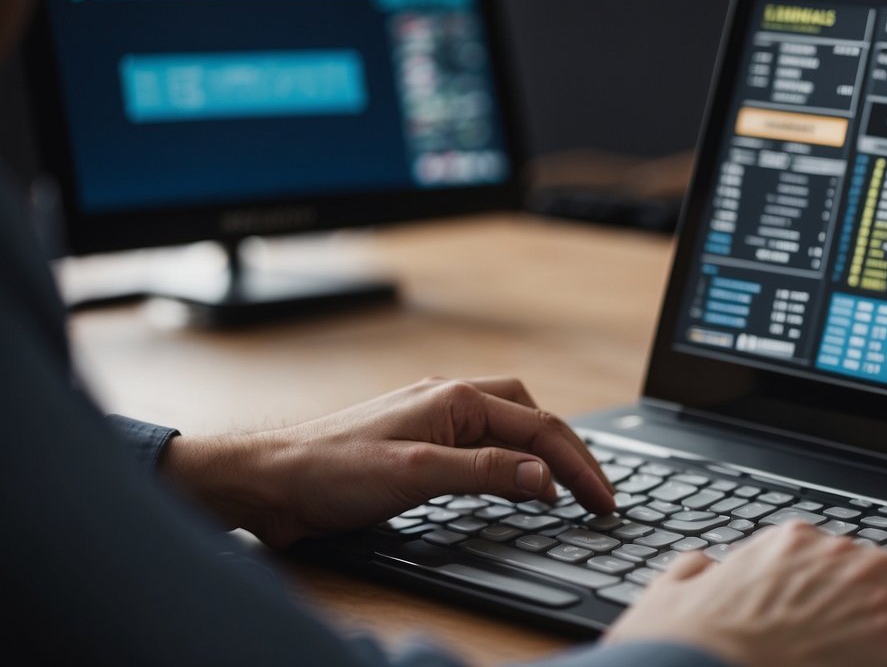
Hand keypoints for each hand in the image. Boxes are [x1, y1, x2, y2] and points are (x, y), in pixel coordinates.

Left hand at [159, 376, 615, 546]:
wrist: (269, 482)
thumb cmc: (331, 470)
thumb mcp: (416, 474)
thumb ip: (485, 472)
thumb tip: (544, 475)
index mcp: (455, 398)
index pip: (540, 429)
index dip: (579, 467)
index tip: (603, 501)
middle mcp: (447, 400)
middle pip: (531, 415)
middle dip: (569, 450)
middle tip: (595, 493)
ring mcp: (431, 418)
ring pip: (507, 424)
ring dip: (540, 450)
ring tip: (564, 484)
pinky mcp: (417, 441)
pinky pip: (480, 441)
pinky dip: (508, 458)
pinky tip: (509, 478)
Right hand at [605, 522, 886, 666]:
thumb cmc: (683, 644)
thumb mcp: (673, 590)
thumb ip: (697, 572)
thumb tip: (704, 569)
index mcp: (785, 542)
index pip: (833, 552)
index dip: (836, 586)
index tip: (831, 610)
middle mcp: (832, 554)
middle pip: (881, 566)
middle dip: (876, 597)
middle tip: (861, 635)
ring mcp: (866, 590)